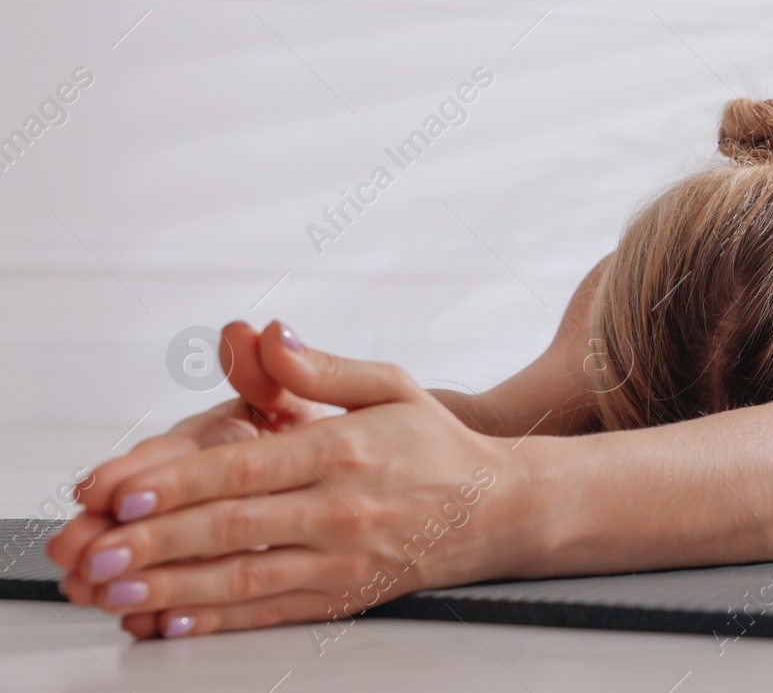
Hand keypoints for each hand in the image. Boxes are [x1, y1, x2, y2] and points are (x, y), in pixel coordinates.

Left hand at [56, 328, 520, 640]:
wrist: (496, 508)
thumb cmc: (436, 444)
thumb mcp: (389, 385)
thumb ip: (320, 367)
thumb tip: (266, 335)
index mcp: (347, 448)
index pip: (247, 466)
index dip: (179, 482)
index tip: (122, 490)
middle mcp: (344, 508)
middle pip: (234, 527)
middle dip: (155, 540)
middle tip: (93, 549)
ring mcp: (345, 559)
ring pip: (244, 578)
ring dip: (171, 586)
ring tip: (114, 588)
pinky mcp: (346, 597)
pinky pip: (271, 613)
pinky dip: (216, 620)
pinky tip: (170, 618)